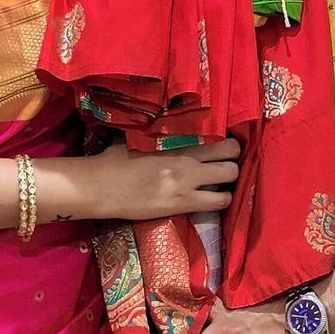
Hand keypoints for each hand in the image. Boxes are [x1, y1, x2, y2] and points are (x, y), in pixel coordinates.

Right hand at [86, 138, 240, 221]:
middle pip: (231, 154)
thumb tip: (171, 129)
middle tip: (225, 164)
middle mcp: (189, 159)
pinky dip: (220, 200)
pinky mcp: (183, 204)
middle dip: (232, 159)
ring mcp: (188, 183)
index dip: (227, 142)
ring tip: (220, 183)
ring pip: (230, 176)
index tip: (224, 146)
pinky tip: (213, 199)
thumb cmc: (116, 159)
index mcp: (178, 141)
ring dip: (229, 180)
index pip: (218, 137)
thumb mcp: (142, 138)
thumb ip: (162, 135)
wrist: (103, 186)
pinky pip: (217, 202)